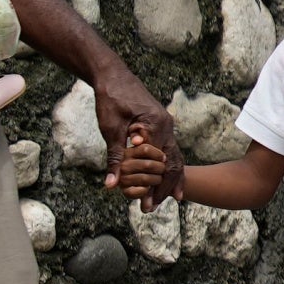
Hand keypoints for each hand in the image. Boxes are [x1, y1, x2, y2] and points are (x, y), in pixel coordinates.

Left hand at [90, 66, 175, 194]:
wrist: (112, 75)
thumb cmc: (110, 99)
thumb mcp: (110, 129)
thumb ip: (114, 157)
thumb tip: (111, 184)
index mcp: (156, 127)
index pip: (160, 165)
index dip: (155, 187)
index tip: (147, 205)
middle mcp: (166, 126)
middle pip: (172, 164)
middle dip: (163, 188)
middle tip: (152, 207)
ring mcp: (166, 124)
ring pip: (173, 157)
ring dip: (168, 179)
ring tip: (165, 199)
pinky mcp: (160, 124)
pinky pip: (169, 149)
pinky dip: (167, 166)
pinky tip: (164, 178)